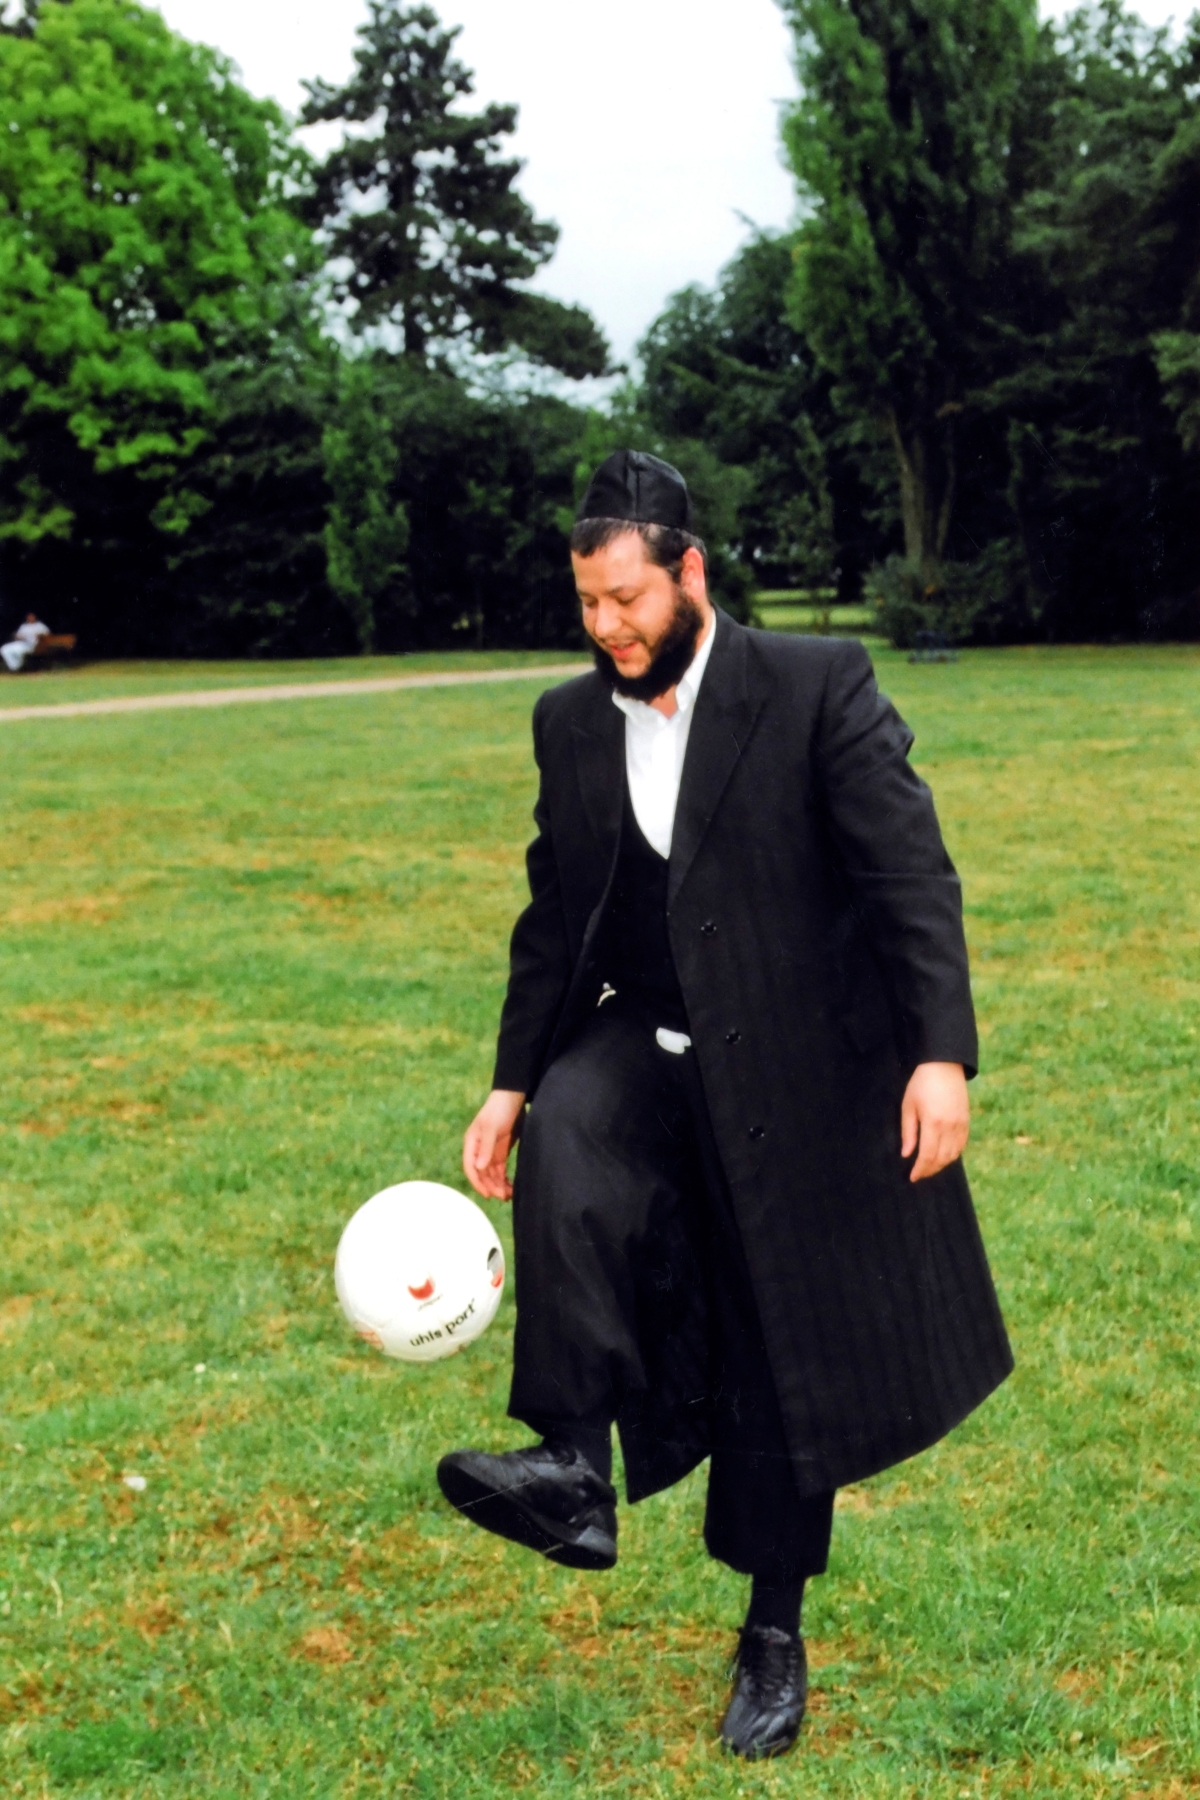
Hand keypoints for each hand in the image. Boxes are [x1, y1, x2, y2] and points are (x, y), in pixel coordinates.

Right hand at [462, 1089, 525, 1200]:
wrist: (514, 1097)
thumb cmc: (499, 1109)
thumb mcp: (492, 1127)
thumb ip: (486, 1148)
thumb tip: (479, 1168)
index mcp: (472, 1143)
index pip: (470, 1167)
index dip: (477, 1182)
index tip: (487, 1195)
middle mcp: (479, 1150)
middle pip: (482, 1173)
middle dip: (491, 1186)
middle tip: (503, 1196)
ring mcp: (490, 1152)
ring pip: (491, 1174)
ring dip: (498, 1185)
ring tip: (509, 1195)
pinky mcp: (501, 1152)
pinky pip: (500, 1170)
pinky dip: (504, 1179)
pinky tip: (511, 1188)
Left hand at [900, 1062, 968, 1182]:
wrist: (944, 1065)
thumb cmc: (921, 1084)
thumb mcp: (908, 1106)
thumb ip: (908, 1132)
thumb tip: (907, 1155)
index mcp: (933, 1123)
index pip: (928, 1155)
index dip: (920, 1170)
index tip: (912, 1177)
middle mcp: (950, 1127)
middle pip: (942, 1159)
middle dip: (930, 1170)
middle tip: (919, 1175)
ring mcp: (961, 1124)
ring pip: (954, 1154)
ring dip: (942, 1165)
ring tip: (929, 1168)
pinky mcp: (966, 1121)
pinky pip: (961, 1145)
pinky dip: (953, 1155)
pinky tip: (943, 1156)